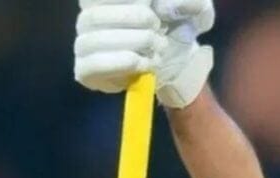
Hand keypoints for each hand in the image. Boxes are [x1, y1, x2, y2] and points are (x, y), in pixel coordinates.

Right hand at [73, 0, 214, 107]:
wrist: (179, 60)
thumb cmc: (178, 23)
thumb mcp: (195, 9)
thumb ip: (188, 2)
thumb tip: (163, 6)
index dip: (129, 2)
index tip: (154, 7)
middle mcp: (88, 16)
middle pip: (94, 15)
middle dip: (135, 20)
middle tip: (159, 28)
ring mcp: (84, 43)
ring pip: (92, 40)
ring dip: (132, 43)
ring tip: (157, 47)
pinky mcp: (86, 70)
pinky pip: (90, 66)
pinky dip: (120, 64)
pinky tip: (142, 63)